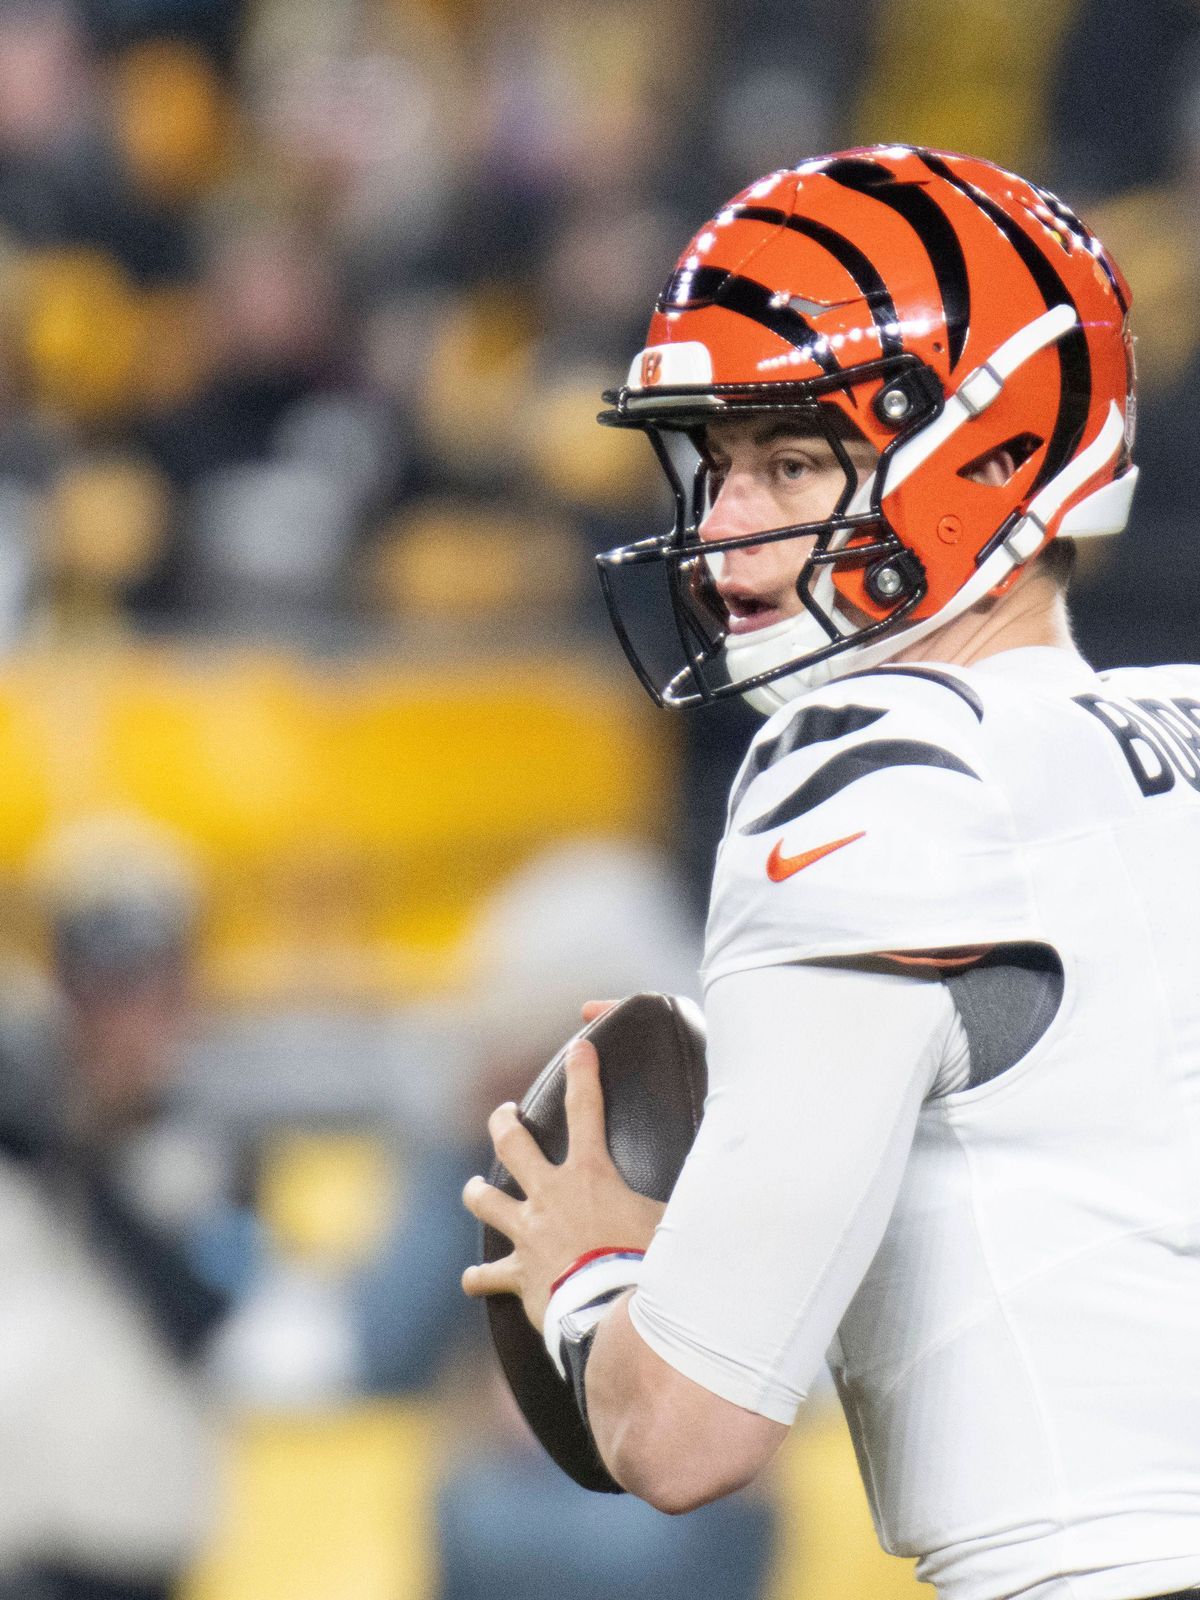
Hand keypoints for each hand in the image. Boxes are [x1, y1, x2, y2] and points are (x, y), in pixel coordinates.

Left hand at [461, 1039, 664, 1331]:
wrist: (610, 1312)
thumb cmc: (646, 1263)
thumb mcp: (673, 1220)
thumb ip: (688, 1197)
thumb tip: (729, 1178)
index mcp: (589, 1175)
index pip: (587, 1109)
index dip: (583, 1073)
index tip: (579, 1047)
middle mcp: (549, 1196)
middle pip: (512, 1144)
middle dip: (505, 1122)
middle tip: (505, 1113)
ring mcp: (527, 1233)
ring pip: (485, 1201)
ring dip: (478, 1193)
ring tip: (474, 1189)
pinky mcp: (518, 1274)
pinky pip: (486, 1275)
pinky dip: (479, 1278)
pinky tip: (472, 1280)